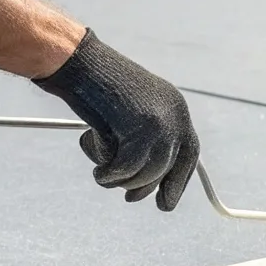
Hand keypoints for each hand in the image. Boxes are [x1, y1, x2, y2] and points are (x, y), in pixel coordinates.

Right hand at [34, 30, 200, 210]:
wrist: (77, 62)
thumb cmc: (93, 88)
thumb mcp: (126, 118)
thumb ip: (142, 144)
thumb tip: (146, 186)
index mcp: (176, 107)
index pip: (189, 152)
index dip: (178, 181)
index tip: (165, 204)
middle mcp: (176, 113)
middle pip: (170, 166)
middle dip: (149, 187)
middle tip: (129, 198)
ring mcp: (161, 120)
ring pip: (148, 172)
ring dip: (122, 179)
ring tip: (101, 171)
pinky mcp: (141, 127)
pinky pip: (127, 168)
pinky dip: (109, 174)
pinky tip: (98, 171)